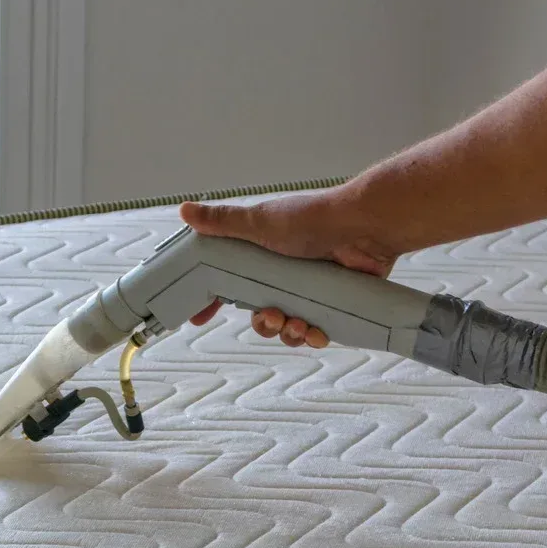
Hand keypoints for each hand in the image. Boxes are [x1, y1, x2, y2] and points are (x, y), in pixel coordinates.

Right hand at [178, 191, 398, 347]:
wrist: (362, 226)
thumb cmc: (312, 219)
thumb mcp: (260, 221)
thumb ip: (222, 222)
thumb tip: (184, 210)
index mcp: (261, 257)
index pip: (229, 284)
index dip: (213, 303)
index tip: (199, 319)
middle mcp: (283, 275)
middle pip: (260, 313)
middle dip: (262, 323)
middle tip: (271, 316)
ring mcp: (308, 290)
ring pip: (288, 326)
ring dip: (288, 333)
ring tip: (298, 325)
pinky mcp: (333, 302)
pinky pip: (317, 330)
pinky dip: (314, 336)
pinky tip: (317, 334)